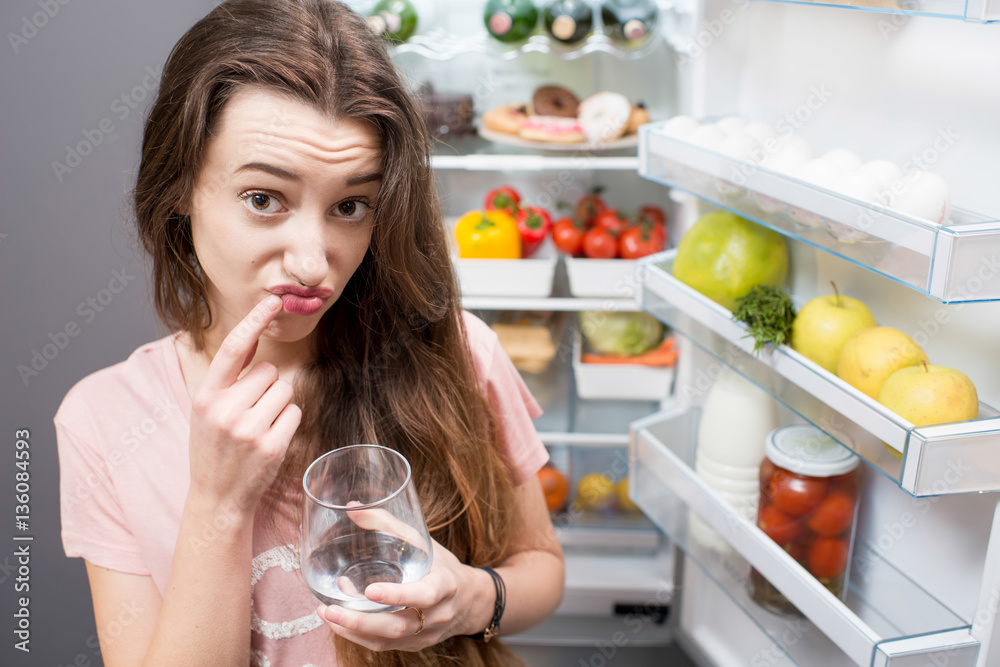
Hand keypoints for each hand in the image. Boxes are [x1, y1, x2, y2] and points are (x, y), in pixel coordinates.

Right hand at [188, 295, 301, 512]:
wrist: (216, 498)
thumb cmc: (214, 448)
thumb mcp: (207, 410)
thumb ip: (227, 379)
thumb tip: (252, 339)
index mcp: (205, 397)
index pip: (231, 349)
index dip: (253, 322)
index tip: (271, 302)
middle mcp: (225, 410)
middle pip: (267, 371)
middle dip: (265, 386)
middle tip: (250, 413)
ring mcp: (249, 428)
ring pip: (284, 389)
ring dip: (278, 404)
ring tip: (258, 427)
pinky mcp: (272, 445)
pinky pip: (294, 412)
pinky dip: (287, 422)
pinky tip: (269, 439)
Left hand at [316, 539, 491, 651]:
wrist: (467, 600)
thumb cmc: (442, 566)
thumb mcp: (424, 541)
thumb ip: (389, 524)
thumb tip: (352, 508)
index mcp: (445, 586)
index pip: (425, 595)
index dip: (398, 595)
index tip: (370, 590)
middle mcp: (437, 615)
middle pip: (399, 626)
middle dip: (362, 622)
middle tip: (330, 610)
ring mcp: (425, 634)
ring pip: (387, 641)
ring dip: (353, 631)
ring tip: (326, 614)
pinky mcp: (413, 645)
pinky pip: (383, 646)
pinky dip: (358, 636)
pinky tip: (338, 622)